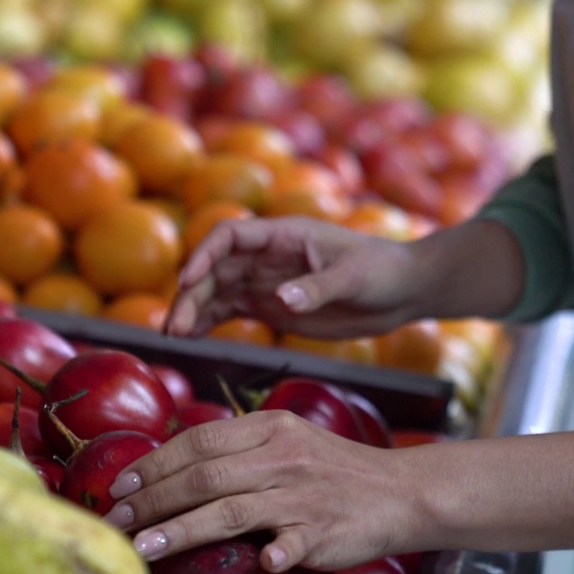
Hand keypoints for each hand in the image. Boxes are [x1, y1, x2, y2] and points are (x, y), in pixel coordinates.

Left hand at [103, 410, 427, 572]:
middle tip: (115, 519)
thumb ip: (237, 449)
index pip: (198, 441)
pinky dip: (274, 554)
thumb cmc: (332, 470)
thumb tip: (174, 465)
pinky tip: (259, 566)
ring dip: (180, 530)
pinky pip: (292, 543)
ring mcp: (302, 494)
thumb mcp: (286, 440)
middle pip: (203, 477)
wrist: (400, 491)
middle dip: (152, 499)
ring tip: (144, 546)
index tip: (121, 484)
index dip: (155, 463)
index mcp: (269, 428)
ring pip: (230, 511)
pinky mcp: (322, 530)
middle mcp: (281, 457)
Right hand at [164, 216, 416, 339]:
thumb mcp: (353, 278)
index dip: (204, 254)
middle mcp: (267, 256)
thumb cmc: (382, 271)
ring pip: (216, 291)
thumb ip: (317, 288)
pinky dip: (207, 322)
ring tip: (173, 336)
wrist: (400, 292)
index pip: (231, 236)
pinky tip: (191, 338)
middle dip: (191, 294)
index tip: (189, 280)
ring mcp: (266, 281)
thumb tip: (281, 299)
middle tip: (174, 326)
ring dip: (193, 310)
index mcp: (283, 235)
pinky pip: (229, 311)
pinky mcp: (270, 306)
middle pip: (215, 269)